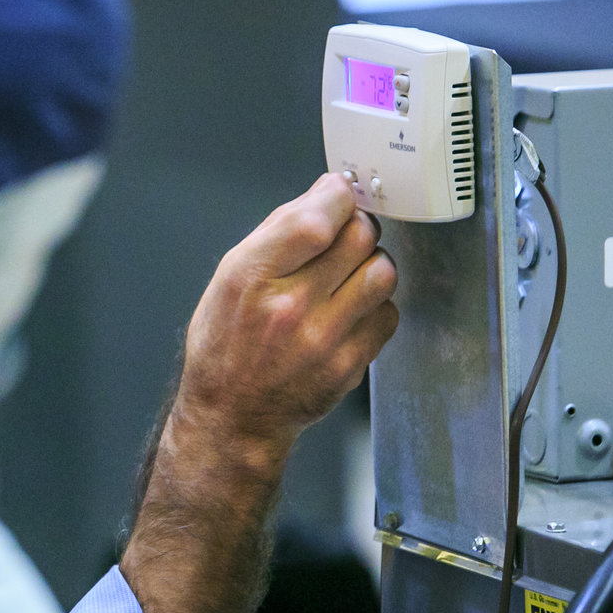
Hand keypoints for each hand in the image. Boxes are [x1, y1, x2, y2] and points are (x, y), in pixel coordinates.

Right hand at [120, 174, 397, 612]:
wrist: (231, 418)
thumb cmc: (224, 347)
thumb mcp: (228, 280)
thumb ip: (277, 234)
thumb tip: (325, 195)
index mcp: (250, 278)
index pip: (315, 218)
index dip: (337, 197)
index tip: (340, 194)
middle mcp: (289, 307)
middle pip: (357, 238)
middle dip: (356, 228)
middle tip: (345, 236)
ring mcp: (324, 339)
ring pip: (381, 272)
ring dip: (372, 264)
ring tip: (351, 273)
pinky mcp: (349, 365)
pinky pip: (387, 313)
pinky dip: (377, 304)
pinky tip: (352, 310)